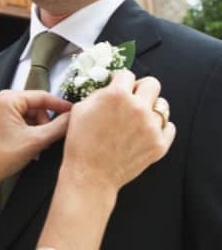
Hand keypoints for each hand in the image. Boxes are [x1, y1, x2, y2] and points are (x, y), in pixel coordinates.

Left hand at [0, 89, 71, 188]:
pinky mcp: (1, 119)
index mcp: (8, 99)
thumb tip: (73, 118)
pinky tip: (32, 145)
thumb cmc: (2, 157)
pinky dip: (31, 131)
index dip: (60, 105)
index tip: (73, 112)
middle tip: (49, 138)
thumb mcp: (37, 141)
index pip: (42, 96)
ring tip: (39, 145)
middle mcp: (3, 99)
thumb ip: (58, 127)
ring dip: (39, 129)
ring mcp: (1, 109)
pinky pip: (23, 119)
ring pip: (32, 114)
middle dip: (46, 122)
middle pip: (37, 105)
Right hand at [60, 69, 174, 194]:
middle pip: (152, 84)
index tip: (118, 86)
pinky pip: (169, 127)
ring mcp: (151, 127)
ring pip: (162, 105)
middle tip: (132, 98)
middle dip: (141, 88)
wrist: (90, 175)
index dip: (120, 80)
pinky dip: (160, 127)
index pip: (127, 74)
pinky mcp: (159, 144)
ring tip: (139, 118)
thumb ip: (100, 92)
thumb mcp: (81, 108)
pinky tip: (146, 131)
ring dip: (151, 108)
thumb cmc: (81, 142)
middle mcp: (138, 107)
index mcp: (117, 95)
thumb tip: (111, 86)